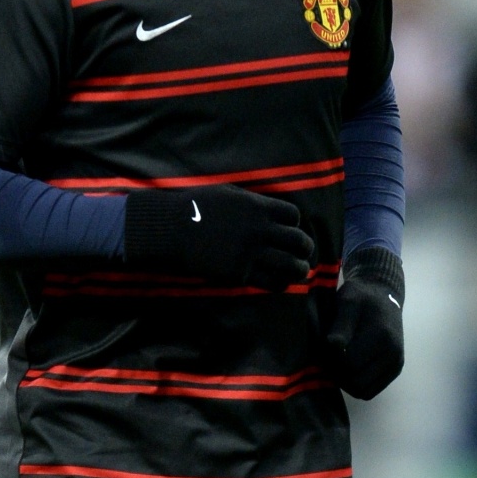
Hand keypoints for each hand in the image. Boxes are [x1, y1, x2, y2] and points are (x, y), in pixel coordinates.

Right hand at [124, 186, 313, 290]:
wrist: (171, 230)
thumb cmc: (194, 208)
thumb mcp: (227, 194)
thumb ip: (251, 202)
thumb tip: (266, 209)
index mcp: (257, 207)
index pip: (293, 216)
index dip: (295, 224)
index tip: (291, 230)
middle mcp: (259, 230)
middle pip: (297, 241)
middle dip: (305, 248)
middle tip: (305, 253)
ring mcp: (250, 253)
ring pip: (290, 265)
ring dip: (299, 269)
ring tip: (300, 271)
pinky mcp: (240, 274)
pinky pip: (269, 282)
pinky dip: (280, 283)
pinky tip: (280, 283)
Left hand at [326, 247, 403, 398]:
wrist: (383, 296)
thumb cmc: (361, 297)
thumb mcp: (348, 301)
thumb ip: (340, 325)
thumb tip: (333, 347)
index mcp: (381, 336)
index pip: (348, 365)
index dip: (330, 361)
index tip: (323, 349)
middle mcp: (392, 353)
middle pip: (355, 382)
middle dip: (336, 374)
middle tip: (326, 359)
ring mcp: (395, 364)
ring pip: (362, 391)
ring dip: (345, 383)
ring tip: (337, 364)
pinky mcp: (394, 370)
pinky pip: (370, 391)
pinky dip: (356, 385)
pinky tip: (348, 369)